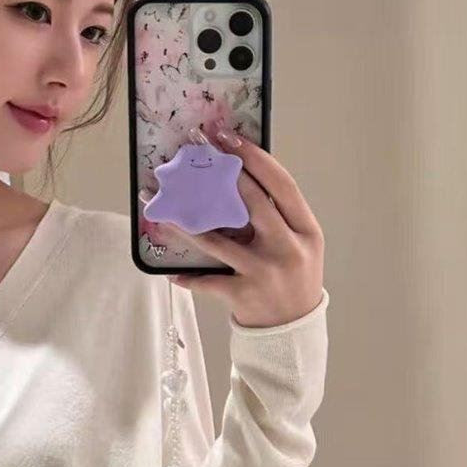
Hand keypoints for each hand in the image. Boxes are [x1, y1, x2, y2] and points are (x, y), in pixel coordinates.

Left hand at [161, 130, 324, 327]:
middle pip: (253, 202)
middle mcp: (287, 248)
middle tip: (195, 149)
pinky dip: (188, 277)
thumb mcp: (299, 244)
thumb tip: (238, 174)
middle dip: (223, 172)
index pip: (281, 184)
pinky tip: (171, 271)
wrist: (293, 330)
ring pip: (217, 241)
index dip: (254, 157)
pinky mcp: (243, 294)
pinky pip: (207, 280)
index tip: (228, 136)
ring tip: (161, 209)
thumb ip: (279, 215)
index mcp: (306, 230)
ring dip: (185, 224)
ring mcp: (264, 272)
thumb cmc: (293, 278)